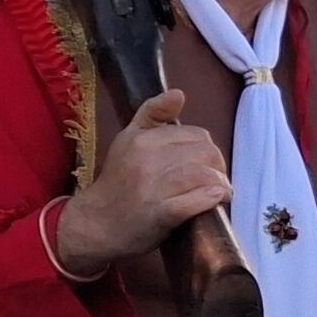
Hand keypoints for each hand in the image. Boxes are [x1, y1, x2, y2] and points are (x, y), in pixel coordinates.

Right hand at [51, 90, 230, 275]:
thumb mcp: (128, 138)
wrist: (95, 223)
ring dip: (219, 184)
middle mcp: (146, 159)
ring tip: (221, 193)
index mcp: (142, 139)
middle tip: (216, 180)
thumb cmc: (117, 181)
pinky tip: (214, 200)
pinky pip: (193, 202)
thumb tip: (179, 93)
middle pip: (205, 153)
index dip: (207, 148)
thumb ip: (152, 113)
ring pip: (202, 175)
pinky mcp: (158, 215)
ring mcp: (152, 188)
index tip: (206, 163)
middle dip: (218, 167)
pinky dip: (209, 199)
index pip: (196, 134)